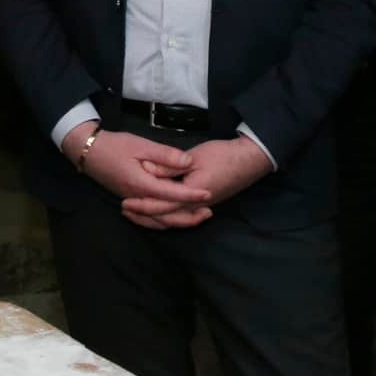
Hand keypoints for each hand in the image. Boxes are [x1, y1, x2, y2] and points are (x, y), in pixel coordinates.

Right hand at [65, 122, 210, 217]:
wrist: (88, 151)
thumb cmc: (115, 145)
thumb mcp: (141, 145)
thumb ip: (165, 155)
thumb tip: (188, 162)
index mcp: (141, 184)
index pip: (171, 193)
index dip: (191, 195)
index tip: (209, 193)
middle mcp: (137, 198)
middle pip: (166, 216)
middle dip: (189, 216)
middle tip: (209, 211)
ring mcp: (132, 202)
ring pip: (158, 221)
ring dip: (179, 221)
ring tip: (197, 216)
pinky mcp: (130, 201)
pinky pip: (149, 220)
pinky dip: (163, 222)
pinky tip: (174, 217)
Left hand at [122, 136, 270, 230]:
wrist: (250, 160)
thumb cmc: (222, 156)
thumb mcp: (193, 157)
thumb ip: (170, 165)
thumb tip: (148, 170)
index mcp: (192, 194)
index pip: (162, 205)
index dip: (143, 204)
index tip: (125, 202)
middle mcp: (196, 206)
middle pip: (167, 218)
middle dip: (145, 216)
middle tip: (126, 210)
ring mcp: (202, 207)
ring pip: (175, 219)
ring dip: (155, 218)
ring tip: (138, 213)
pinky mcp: (206, 203)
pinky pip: (183, 215)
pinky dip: (169, 215)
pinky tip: (161, 211)